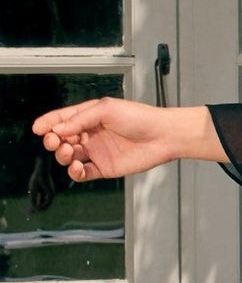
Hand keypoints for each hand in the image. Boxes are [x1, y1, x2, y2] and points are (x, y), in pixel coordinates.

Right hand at [30, 99, 219, 180]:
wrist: (162, 136)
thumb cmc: (140, 117)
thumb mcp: (106, 109)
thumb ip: (81, 119)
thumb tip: (59, 128)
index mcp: (90, 117)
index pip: (63, 119)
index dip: (48, 123)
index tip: (38, 129)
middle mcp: (91, 134)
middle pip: (62, 139)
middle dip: (53, 140)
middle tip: (54, 141)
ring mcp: (97, 152)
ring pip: (69, 156)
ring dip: (62, 155)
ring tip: (67, 151)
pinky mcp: (104, 168)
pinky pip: (83, 173)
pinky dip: (75, 171)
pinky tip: (77, 166)